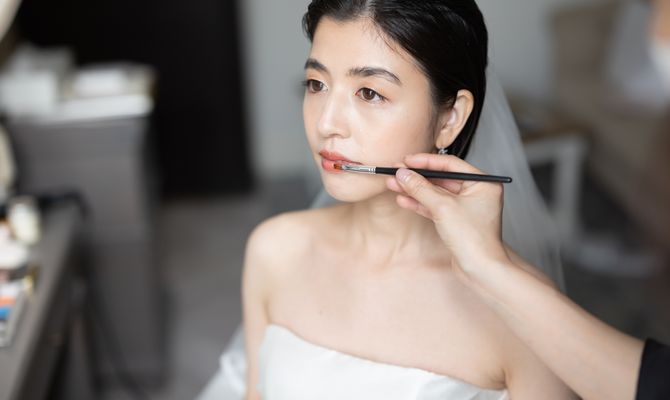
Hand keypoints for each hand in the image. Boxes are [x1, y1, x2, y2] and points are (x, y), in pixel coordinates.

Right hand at [386, 153, 508, 274]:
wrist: (480, 270)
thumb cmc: (473, 238)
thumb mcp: (443, 207)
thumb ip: (421, 188)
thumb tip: (403, 173)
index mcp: (483, 183)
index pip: (450, 165)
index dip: (426, 161)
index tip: (406, 160)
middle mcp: (476, 193)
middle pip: (441, 178)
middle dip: (416, 177)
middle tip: (396, 172)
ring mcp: (466, 208)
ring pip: (435, 193)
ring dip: (414, 190)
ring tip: (393, 184)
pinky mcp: (456, 221)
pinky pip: (435, 207)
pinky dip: (419, 204)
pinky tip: (403, 199)